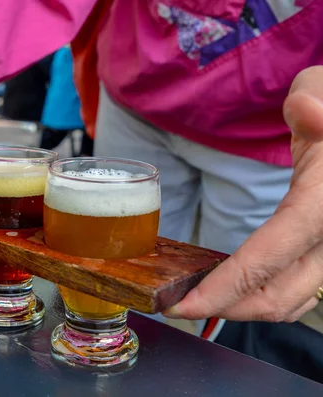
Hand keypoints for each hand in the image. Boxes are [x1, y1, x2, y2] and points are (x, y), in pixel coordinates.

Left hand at [164, 66, 322, 321]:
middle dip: (225, 308)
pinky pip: (297, 291)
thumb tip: (309, 112)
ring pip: (291, 302)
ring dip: (242, 308)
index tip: (183, 304)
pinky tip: (231, 287)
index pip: (269, 256)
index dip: (224, 287)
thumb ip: (314, 100)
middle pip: (278, 294)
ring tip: (198, 299)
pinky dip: (261, 296)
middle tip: (178, 305)